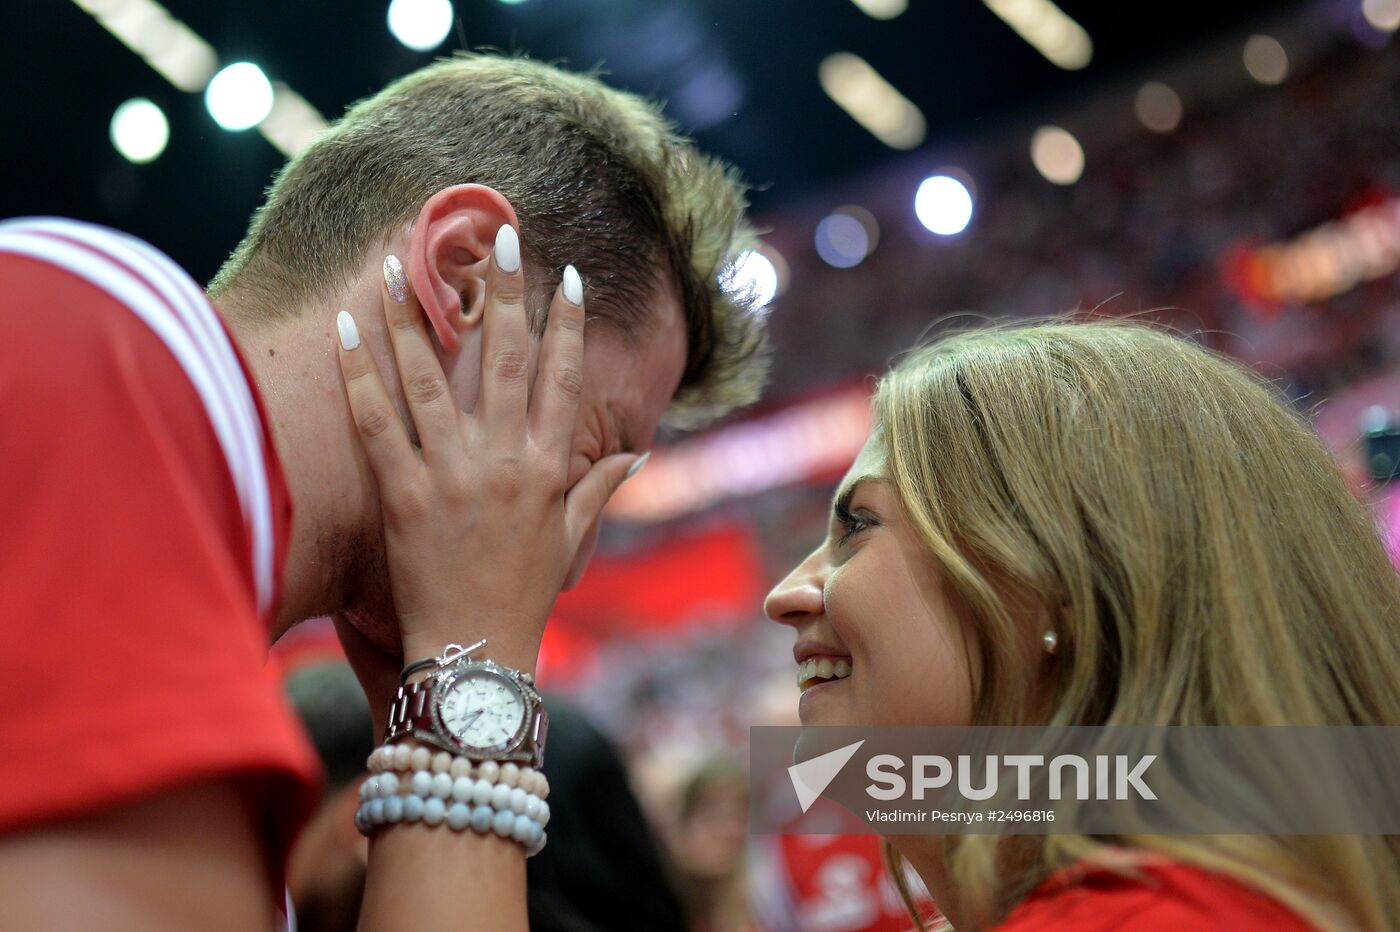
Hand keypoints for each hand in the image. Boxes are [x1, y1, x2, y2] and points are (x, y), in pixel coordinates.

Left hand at [333, 226, 640, 672]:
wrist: (476, 652)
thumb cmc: (525, 597)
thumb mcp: (569, 542)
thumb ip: (600, 491)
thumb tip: (636, 455)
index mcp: (549, 469)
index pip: (564, 380)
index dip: (568, 325)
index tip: (568, 276)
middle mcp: (504, 461)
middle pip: (505, 360)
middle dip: (505, 293)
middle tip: (499, 237)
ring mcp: (452, 473)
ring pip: (431, 378)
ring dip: (414, 314)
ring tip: (398, 261)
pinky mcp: (403, 493)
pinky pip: (377, 422)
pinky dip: (360, 372)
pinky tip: (348, 326)